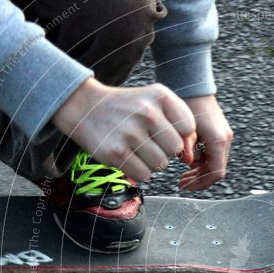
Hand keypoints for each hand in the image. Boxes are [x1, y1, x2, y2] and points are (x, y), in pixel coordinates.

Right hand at [52, 78, 196, 181]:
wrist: (84, 107)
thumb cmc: (127, 108)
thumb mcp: (153, 101)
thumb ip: (178, 121)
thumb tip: (189, 155)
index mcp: (159, 96)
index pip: (188, 127)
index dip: (179, 135)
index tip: (164, 131)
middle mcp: (146, 112)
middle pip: (175, 149)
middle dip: (165, 151)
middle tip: (149, 142)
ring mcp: (130, 133)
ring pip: (160, 164)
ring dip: (152, 163)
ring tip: (138, 149)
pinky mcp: (116, 152)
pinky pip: (144, 175)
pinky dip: (139, 171)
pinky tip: (129, 157)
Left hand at [178, 95, 233, 189]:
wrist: (194, 86)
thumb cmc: (187, 104)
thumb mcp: (183, 128)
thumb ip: (187, 147)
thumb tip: (188, 163)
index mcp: (218, 140)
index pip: (216, 173)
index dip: (200, 183)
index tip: (184, 185)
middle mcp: (225, 140)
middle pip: (215, 170)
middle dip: (198, 178)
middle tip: (181, 182)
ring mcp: (224, 137)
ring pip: (214, 164)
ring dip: (199, 171)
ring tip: (182, 173)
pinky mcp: (220, 134)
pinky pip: (213, 155)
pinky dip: (202, 161)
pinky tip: (188, 160)